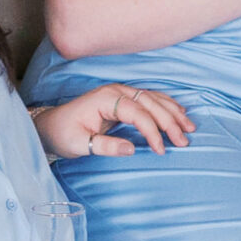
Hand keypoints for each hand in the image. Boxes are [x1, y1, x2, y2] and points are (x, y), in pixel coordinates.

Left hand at [32, 83, 193, 159]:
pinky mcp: (124, 98)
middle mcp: (116, 91)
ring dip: (173, 112)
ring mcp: (121, 92)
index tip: (161, 149)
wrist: (51, 125)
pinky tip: (180, 113)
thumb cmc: (63, 134)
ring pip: (154, 99)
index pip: (138, 113)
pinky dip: (167, 107)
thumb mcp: (79, 144)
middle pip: (151, 103)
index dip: (152, 131)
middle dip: (170, 122)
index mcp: (105, 99)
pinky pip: (151, 99)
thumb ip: (105, 146)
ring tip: (190, 127)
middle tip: (184, 141)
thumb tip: (132, 150)